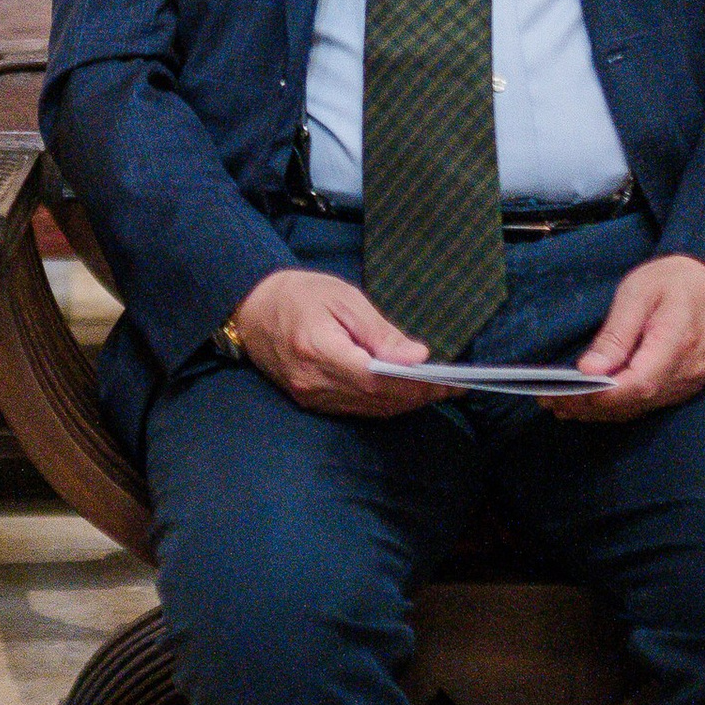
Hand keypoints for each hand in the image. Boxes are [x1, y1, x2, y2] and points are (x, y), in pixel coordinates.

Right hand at [229, 268, 448, 416]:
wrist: (252, 310)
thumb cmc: (299, 294)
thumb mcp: (342, 297)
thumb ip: (379, 331)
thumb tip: (416, 357)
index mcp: (318, 349)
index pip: (375, 378)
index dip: (414, 384)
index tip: (446, 380)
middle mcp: (312, 381)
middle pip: (376, 399)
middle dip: (418, 396)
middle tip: (452, 386)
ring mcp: (309, 396)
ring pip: (369, 409)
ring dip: (405, 403)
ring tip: (436, 390)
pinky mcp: (310, 401)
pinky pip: (356, 409)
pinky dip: (384, 403)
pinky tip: (405, 392)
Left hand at [566, 251, 704, 419]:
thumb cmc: (678, 280)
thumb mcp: (639, 293)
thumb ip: (615, 334)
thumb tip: (589, 370)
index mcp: (676, 344)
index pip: (636, 385)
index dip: (598, 395)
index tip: (563, 395)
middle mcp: (686, 372)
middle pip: (633, 403)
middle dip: (588, 406)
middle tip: (550, 402)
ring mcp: (689, 383)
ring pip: (639, 409)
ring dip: (599, 411)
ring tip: (561, 405)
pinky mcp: (685, 386)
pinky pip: (648, 404)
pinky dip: (618, 406)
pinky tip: (591, 403)